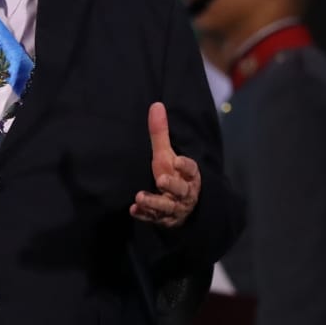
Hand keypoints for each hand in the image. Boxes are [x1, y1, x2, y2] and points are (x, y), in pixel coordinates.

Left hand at [130, 102, 200, 227]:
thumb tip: (156, 105)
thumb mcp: (166, 155)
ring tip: (139, 197)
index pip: (191, 170)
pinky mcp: (163, 219)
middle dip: (172, 185)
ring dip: (154, 202)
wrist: (180, 206)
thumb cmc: (172, 176)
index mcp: (189, 176)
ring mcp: (174, 208)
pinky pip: (154, 218)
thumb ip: (161, 134)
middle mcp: (184, 193)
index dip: (186, 166)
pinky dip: (144, 215)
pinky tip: (133, 210)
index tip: (177, 161)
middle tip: (161, 179)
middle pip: (181, 190)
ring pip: (167, 207)